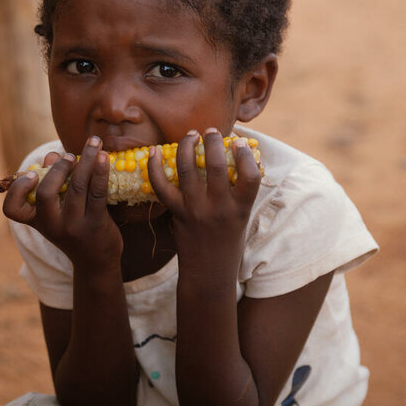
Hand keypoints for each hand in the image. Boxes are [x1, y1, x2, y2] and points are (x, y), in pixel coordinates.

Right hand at [2, 136, 120, 270]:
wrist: (96, 261)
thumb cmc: (72, 227)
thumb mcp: (56, 211)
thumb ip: (52, 181)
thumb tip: (54, 155)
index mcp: (36, 221)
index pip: (12, 210)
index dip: (17, 190)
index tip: (32, 174)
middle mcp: (52, 225)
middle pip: (46, 193)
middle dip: (58, 168)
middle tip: (69, 156)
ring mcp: (74, 226)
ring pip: (77, 186)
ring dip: (86, 159)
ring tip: (94, 142)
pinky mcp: (96, 223)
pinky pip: (98, 192)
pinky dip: (100, 171)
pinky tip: (104, 156)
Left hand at [148, 128, 260, 282]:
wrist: (208, 274)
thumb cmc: (228, 243)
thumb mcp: (241, 218)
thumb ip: (239, 193)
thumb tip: (236, 159)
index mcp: (241, 209)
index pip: (251, 177)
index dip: (245, 155)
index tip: (238, 142)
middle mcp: (219, 208)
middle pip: (217, 166)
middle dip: (213, 142)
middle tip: (211, 131)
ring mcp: (196, 210)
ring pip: (188, 169)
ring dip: (187, 146)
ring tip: (191, 135)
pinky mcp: (177, 214)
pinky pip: (162, 186)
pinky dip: (155, 167)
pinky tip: (154, 151)